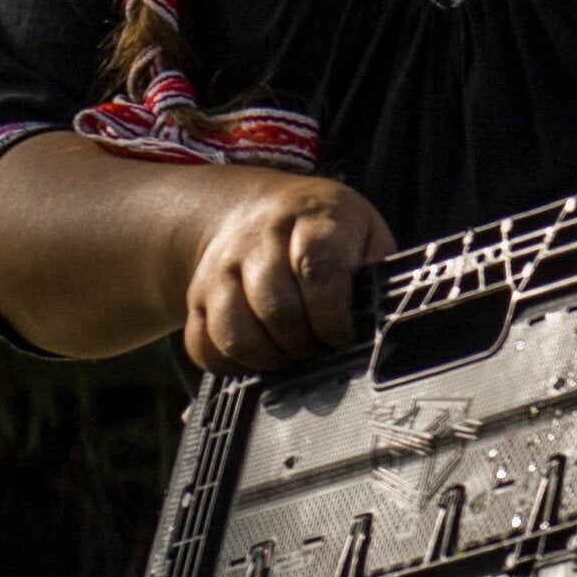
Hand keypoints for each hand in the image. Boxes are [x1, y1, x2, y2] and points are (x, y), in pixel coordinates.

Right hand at [173, 173, 392, 376]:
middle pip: (274, 306)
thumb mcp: (364, 233)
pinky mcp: (195, 295)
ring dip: (268, 358)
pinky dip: (230, 364)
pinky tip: (257, 357)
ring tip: (290, 355)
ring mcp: (220, 267)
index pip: (316, 268)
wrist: (252, 211)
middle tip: (319, 349)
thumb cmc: (324, 233)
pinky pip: (201, 344)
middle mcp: (259, 238)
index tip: (342, 336)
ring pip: (233, 330)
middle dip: (303, 342)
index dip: (332, 315)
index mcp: (312, 217)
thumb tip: (380, 320)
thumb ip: (375, 270)